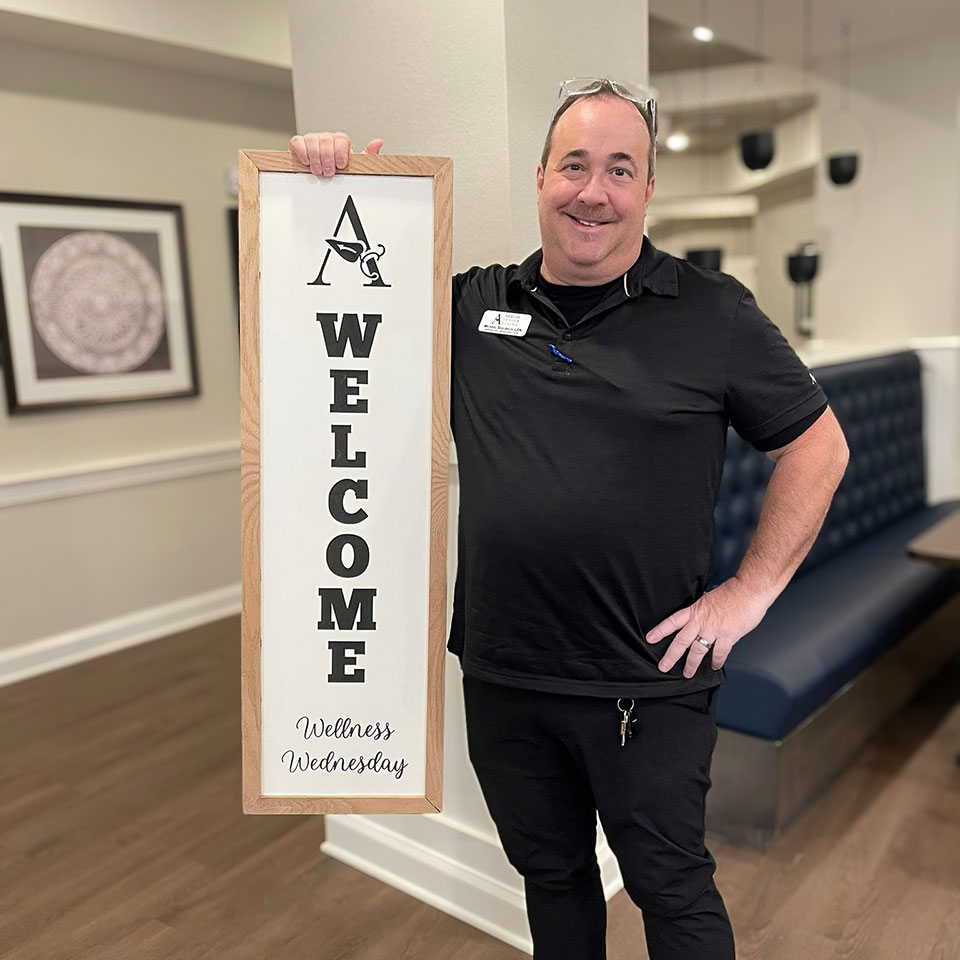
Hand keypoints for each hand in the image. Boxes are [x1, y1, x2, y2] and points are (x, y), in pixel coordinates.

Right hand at [288, 132, 383, 177]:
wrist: (321, 175)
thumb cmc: (338, 170)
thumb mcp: (354, 166)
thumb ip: (367, 155)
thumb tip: (378, 142)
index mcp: (340, 142)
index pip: (342, 139)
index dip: (341, 152)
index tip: (340, 166)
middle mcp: (326, 138)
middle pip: (327, 140)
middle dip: (327, 158)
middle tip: (329, 172)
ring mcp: (313, 140)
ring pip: (313, 140)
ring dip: (315, 158)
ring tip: (318, 170)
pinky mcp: (299, 144)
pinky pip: (298, 141)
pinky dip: (302, 151)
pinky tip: (306, 162)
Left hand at [643, 577, 770, 677]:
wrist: (749, 589)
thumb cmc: (733, 591)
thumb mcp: (710, 598)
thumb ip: (703, 609)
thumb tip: (701, 612)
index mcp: (696, 610)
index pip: (672, 621)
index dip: (660, 631)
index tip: (650, 638)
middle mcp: (701, 621)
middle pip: (681, 641)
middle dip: (671, 656)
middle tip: (663, 666)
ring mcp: (714, 629)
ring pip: (697, 650)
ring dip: (691, 664)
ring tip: (687, 673)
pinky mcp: (728, 635)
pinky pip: (719, 653)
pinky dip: (716, 661)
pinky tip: (714, 666)